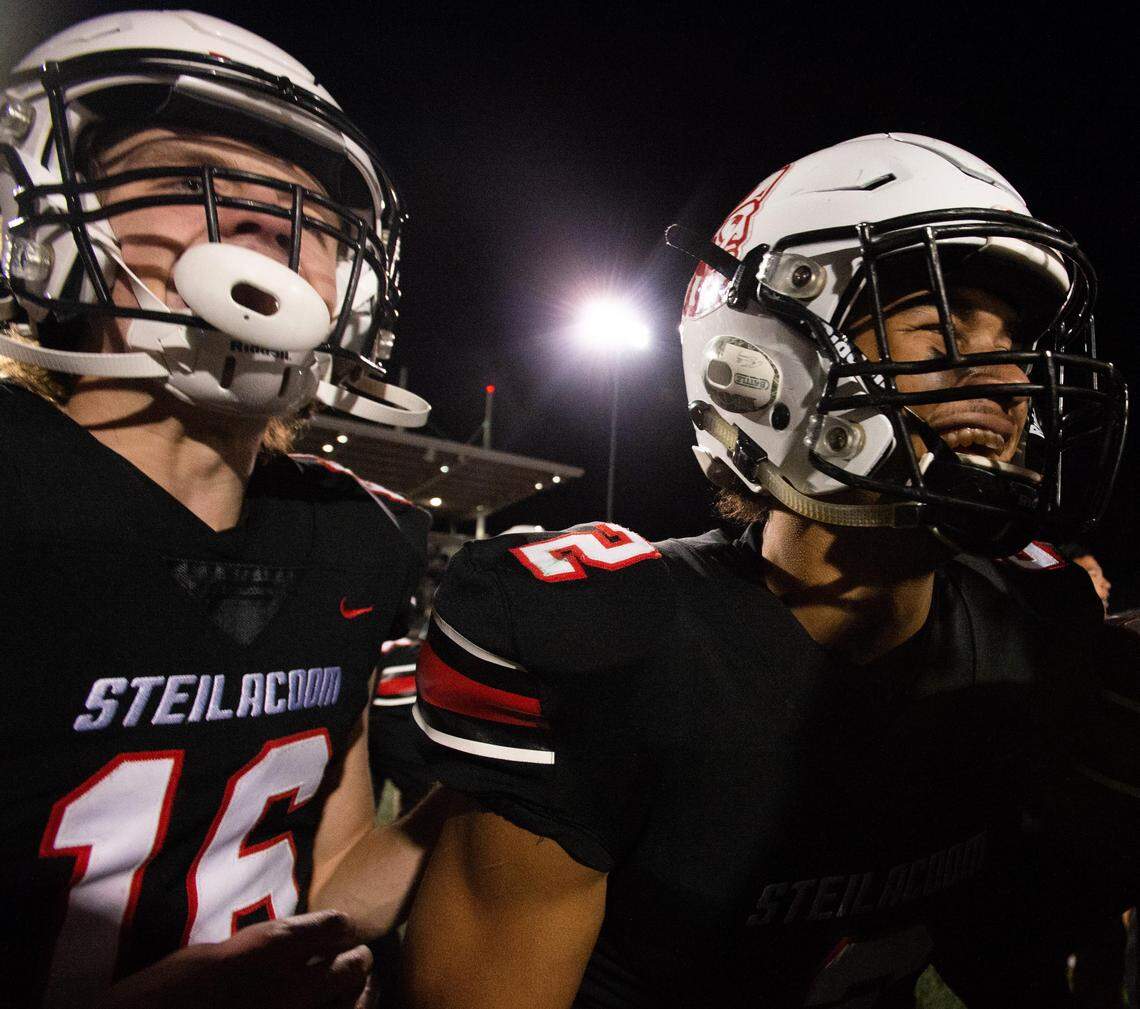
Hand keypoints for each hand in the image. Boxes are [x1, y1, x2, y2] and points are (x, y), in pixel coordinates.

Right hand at [94, 910, 373, 1008]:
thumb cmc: (168, 990)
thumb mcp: (215, 953)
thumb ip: (257, 949)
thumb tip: (282, 948)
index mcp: (274, 944)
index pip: (333, 927)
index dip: (337, 930)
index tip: (339, 932)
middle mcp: (295, 980)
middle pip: (352, 965)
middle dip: (356, 961)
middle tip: (359, 960)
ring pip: (352, 1002)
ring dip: (358, 994)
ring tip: (362, 990)